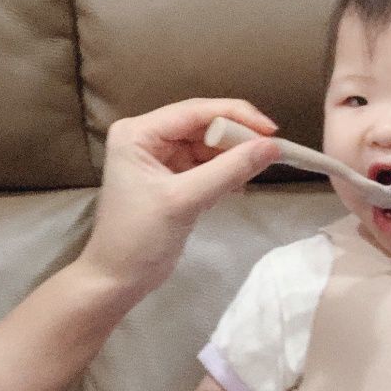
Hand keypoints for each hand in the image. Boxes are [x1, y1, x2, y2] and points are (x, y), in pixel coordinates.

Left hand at [79, 98, 280, 294]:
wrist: (117, 279)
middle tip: (270, 152)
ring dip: (230, 156)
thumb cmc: (140, 238)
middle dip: (235, 137)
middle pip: (201, 124)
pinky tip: (237, 185)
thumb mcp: (185, 201)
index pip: (194, 111)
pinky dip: (222, 172)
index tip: (272, 130)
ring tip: (253, 172)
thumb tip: (273, 146)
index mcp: (138, 133)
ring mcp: (156, 156)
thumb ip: (229, 170)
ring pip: (205, 144)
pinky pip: (203, 164)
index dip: (235, 116)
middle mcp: (145, 136)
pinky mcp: (168, 176)